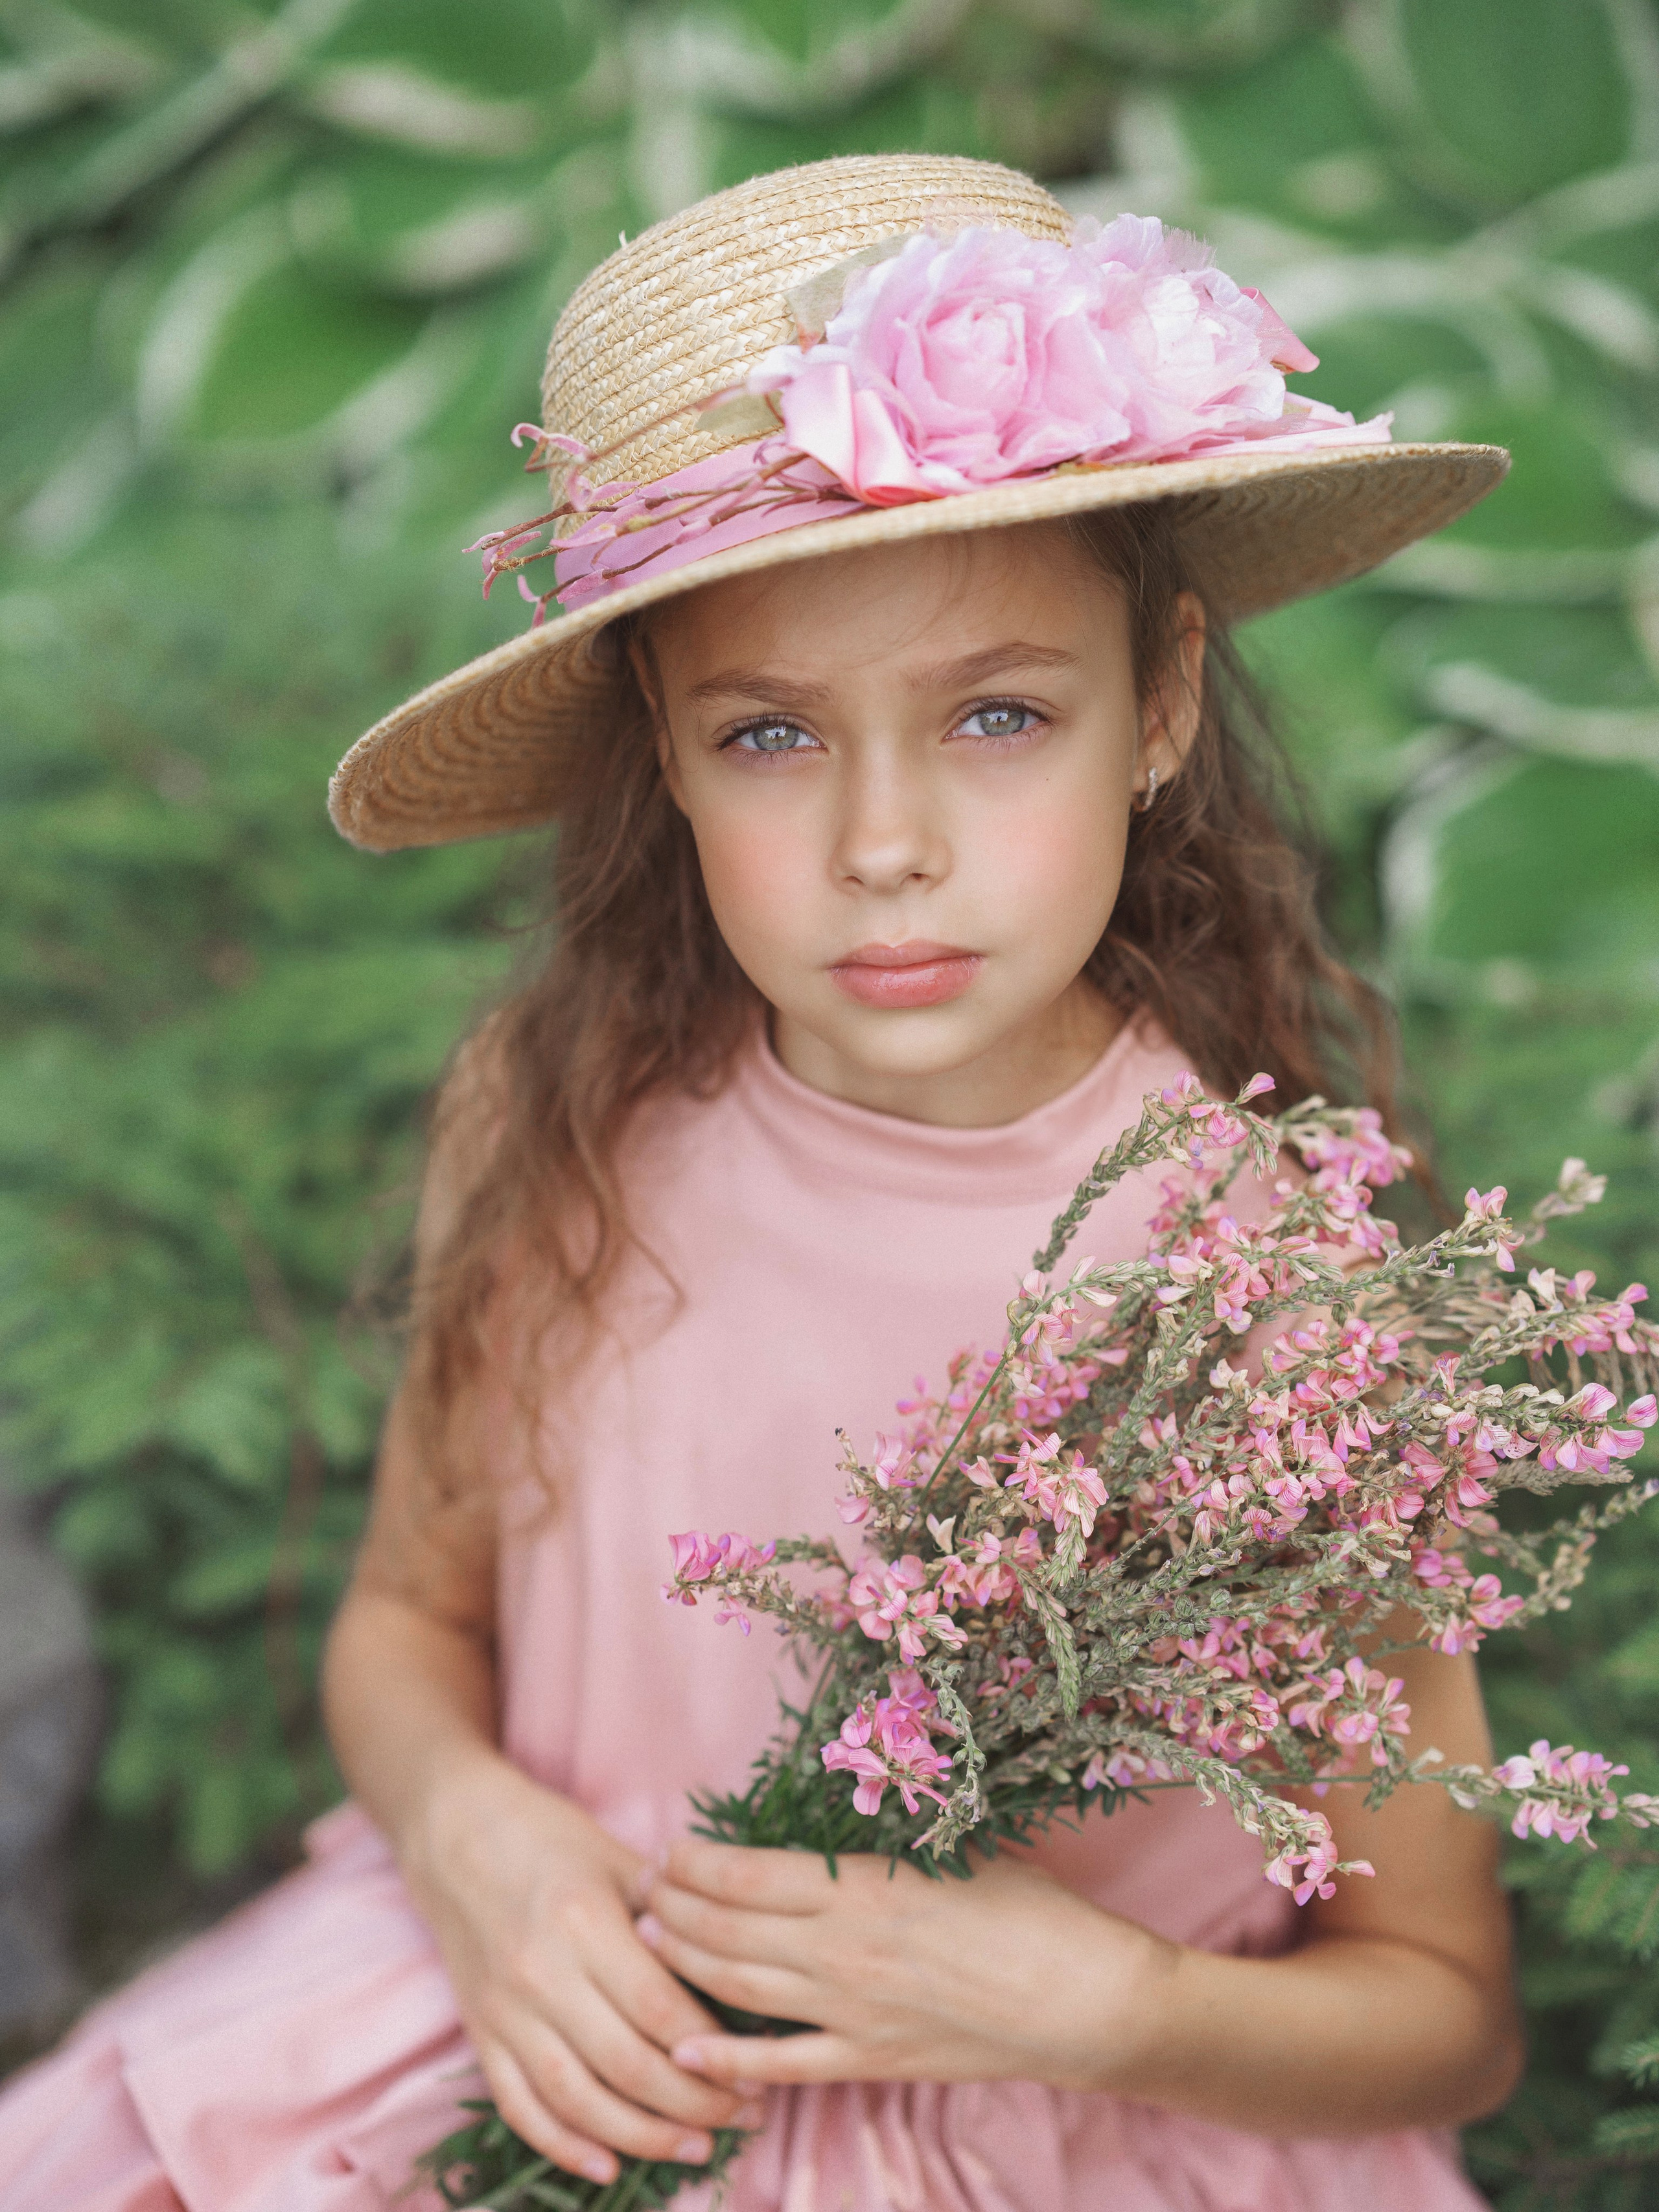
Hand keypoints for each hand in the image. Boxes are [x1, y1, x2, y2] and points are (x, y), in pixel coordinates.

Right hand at [401, 1755, 759, 2184]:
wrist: (455, 1832)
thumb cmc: (548, 1837)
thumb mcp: (616, 1857)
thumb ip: (670, 1910)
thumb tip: (731, 1964)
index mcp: (584, 1923)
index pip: (659, 2010)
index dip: (712, 2051)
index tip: (754, 2070)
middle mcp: (541, 1975)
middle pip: (626, 2065)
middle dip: (692, 2104)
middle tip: (742, 2118)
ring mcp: (504, 2012)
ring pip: (577, 2100)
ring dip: (640, 2136)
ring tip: (694, 2149)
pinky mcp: (480, 2034)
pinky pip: (520, 2107)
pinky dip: (562, 2145)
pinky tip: (607, 2165)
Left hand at [641, 1837, 1170, 2092]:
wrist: (1082, 1999)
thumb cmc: (1029, 1910)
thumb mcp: (949, 1856)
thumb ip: (877, 1855)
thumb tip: (821, 1841)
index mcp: (862, 1887)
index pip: (745, 1873)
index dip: (694, 1863)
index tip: (668, 1849)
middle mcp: (841, 1949)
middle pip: (727, 1928)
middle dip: (672, 1909)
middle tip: (639, 1894)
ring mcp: (850, 2012)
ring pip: (739, 1987)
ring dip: (685, 1966)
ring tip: (647, 1947)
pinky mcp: (869, 2061)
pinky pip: (781, 2064)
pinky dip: (728, 2060)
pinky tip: (687, 2053)